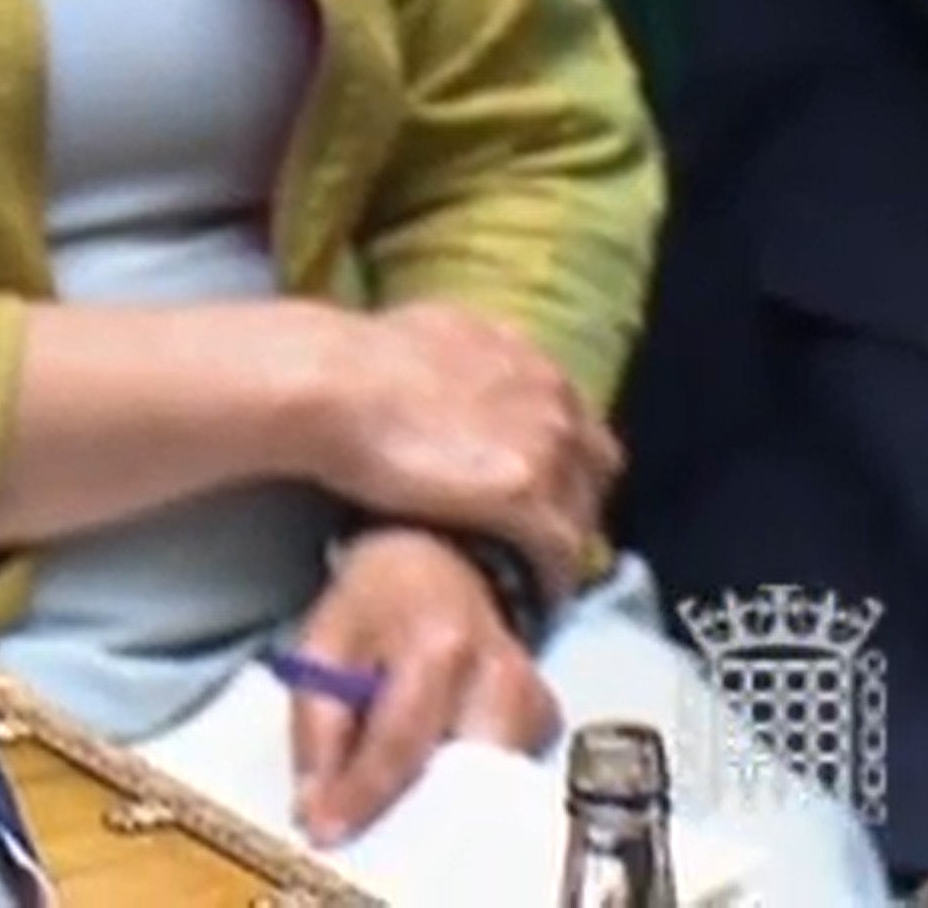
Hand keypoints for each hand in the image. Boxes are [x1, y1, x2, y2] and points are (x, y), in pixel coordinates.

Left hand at [283, 527, 561, 846]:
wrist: (438, 561)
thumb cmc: (375, 600)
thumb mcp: (322, 642)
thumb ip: (316, 724)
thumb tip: (315, 805)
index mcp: (440, 645)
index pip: (399, 743)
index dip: (359, 796)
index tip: (326, 832)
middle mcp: (501, 674)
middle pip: (451, 776)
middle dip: (404, 805)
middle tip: (359, 817)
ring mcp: (534, 698)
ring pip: (481, 784)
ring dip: (435, 790)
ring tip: (397, 770)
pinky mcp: (546, 717)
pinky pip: (502, 774)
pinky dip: (465, 777)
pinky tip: (436, 751)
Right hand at [301, 302, 618, 599]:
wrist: (334, 386)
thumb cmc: (353, 357)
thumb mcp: (425, 332)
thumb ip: (463, 355)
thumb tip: (452, 374)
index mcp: (527, 357)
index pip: (571, 418)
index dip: (553, 456)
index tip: (525, 483)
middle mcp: (553, 399)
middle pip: (592, 467)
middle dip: (565, 497)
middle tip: (524, 531)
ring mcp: (549, 451)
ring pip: (581, 514)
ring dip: (555, 543)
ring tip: (519, 572)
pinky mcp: (530, 502)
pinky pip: (560, 555)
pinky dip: (545, 577)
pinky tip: (519, 596)